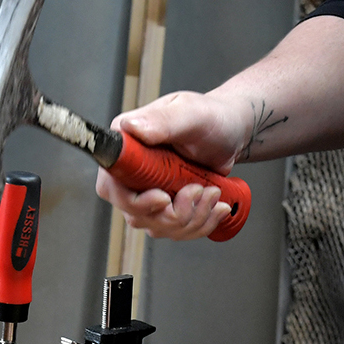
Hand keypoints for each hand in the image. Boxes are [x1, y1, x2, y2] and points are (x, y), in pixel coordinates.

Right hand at [96, 90, 249, 239]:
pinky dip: (200, 223)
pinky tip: (216, 205)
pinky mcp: (165, 207)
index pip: (111, 186)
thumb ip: (162, 120)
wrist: (232, 132)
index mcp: (126, 146)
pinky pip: (175, 230)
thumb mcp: (190, 113)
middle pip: (135, 214)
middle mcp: (130, 172)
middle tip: (200, 190)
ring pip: (157, 226)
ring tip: (213, 193)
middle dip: (174, 213)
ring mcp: (146, 192)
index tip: (165, 198)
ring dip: (192, 218)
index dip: (135, 202)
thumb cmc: (211, 118)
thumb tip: (131, 127)